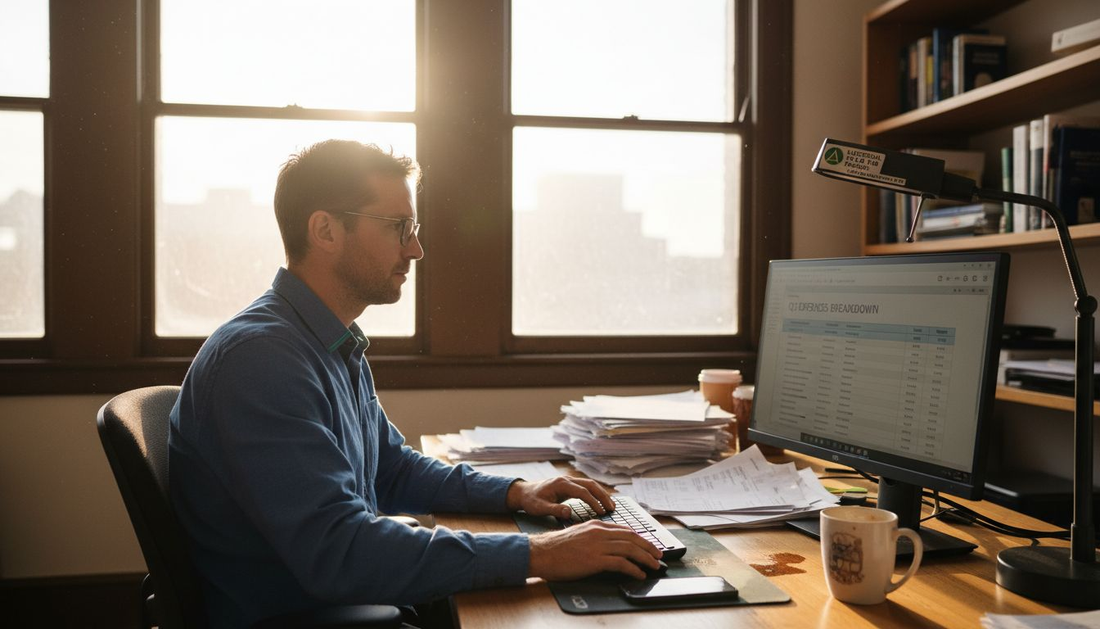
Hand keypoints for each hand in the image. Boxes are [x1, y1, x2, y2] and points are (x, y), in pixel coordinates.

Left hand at [505, 476, 614, 519]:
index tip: (601, 512)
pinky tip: (601, 501)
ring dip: (601, 493)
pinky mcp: (569, 484)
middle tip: (612, 508)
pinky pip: (586, 487)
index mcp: (561, 484)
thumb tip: (568, 513)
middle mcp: (567, 480)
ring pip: (590, 484)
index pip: (582, 491)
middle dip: (602, 496)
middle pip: (590, 485)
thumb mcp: (540, 508)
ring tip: (611, 505)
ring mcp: (569, 480)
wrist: (524, 493)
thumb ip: (554, 510)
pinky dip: (595, 493)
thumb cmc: (531, 501)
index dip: (593, 501)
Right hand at [528, 520, 662, 580]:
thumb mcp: (578, 535)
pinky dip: (634, 569)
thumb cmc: (556, 548)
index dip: (640, 538)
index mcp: (596, 525)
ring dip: (646, 558)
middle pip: (632, 538)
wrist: (541, 552)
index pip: (625, 530)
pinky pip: (621, 564)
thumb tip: (608, 547)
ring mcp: (598, 545)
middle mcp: (599, 532)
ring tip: (654, 566)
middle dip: (648, 547)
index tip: (649, 545)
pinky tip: (639, 574)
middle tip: (659, 555)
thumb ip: (594, 537)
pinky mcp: (595, 560)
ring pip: (630, 549)